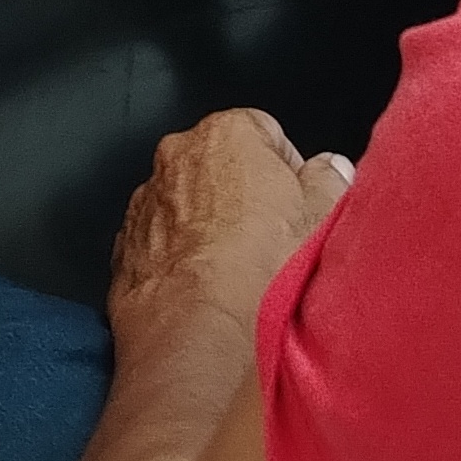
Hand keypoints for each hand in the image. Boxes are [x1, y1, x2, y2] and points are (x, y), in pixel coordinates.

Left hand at [106, 110, 353, 343]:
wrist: (198, 328)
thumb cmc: (257, 270)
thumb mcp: (321, 218)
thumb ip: (330, 180)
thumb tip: (333, 170)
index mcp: (228, 133)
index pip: (265, 133)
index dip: (287, 172)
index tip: (298, 204)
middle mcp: (179, 154)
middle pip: (223, 164)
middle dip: (246, 194)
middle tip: (273, 238)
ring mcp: (148, 196)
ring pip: (188, 200)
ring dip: (209, 224)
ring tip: (239, 269)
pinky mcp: (128, 240)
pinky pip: (163, 236)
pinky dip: (180, 253)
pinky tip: (206, 285)